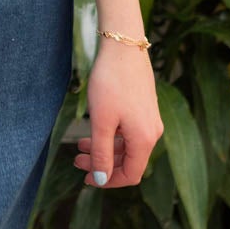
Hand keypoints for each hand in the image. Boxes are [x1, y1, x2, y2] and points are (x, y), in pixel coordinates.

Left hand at [74, 37, 162, 188]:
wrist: (123, 48)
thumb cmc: (111, 83)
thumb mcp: (101, 122)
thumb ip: (101, 153)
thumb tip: (100, 179)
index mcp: (145, 139)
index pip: (130, 175)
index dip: (108, 181)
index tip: (86, 178)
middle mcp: (153, 132)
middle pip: (128, 162)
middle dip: (102, 165)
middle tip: (76, 161)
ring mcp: (150, 119)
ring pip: (127, 146)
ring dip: (104, 150)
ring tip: (79, 145)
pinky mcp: (145, 108)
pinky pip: (129, 132)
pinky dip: (111, 136)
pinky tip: (94, 130)